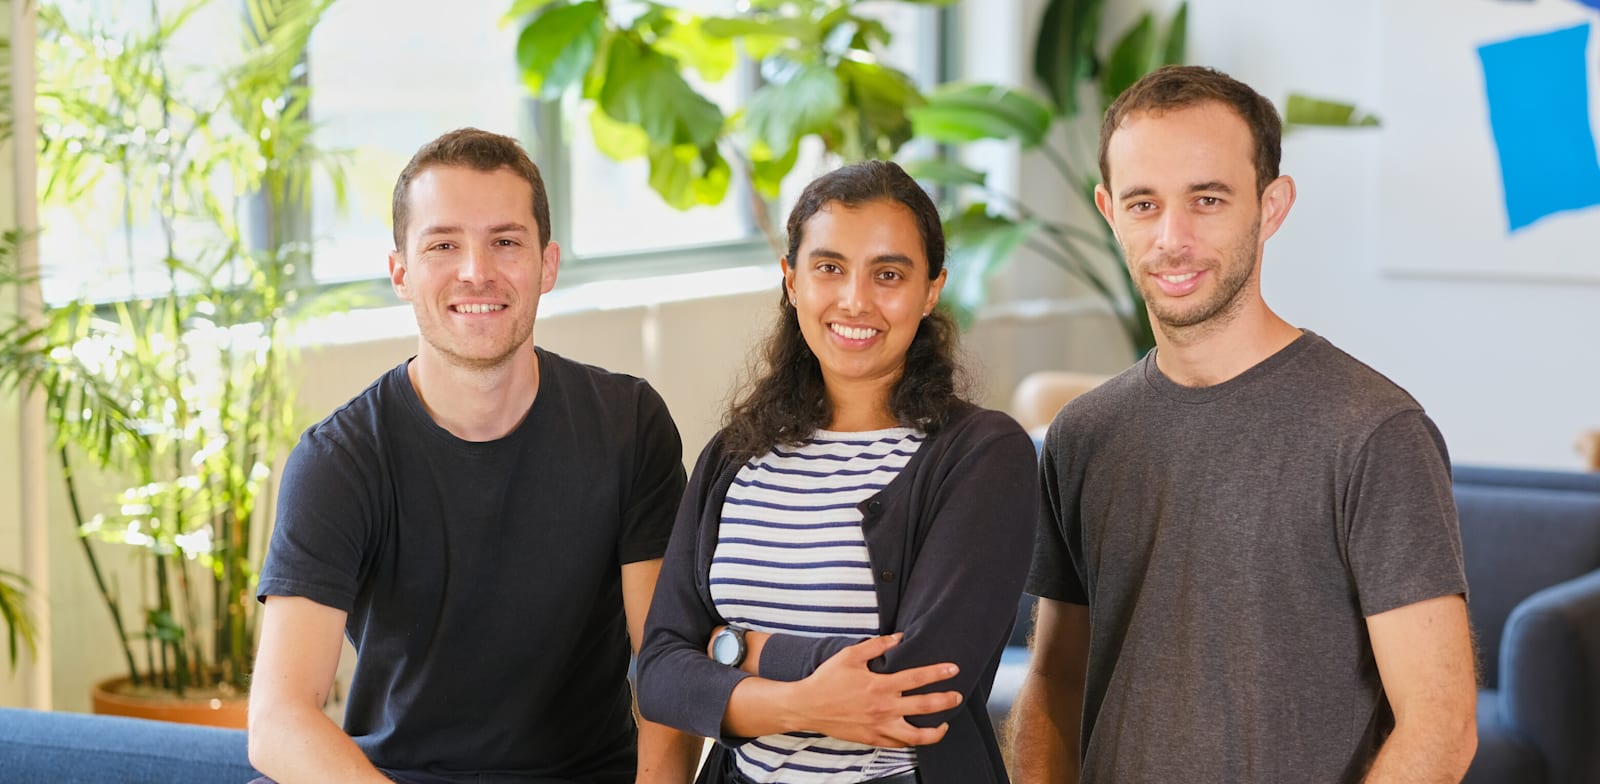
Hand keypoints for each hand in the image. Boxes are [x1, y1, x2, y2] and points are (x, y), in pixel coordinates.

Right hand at [788, 634, 960, 747]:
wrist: (807, 706)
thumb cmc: (827, 679)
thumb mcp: (850, 655)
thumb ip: (877, 645)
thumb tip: (899, 637)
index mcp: (880, 685)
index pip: (918, 678)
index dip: (938, 673)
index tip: (953, 670)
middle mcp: (884, 708)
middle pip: (925, 706)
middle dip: (946, 701)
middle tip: (957, 696)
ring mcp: (879, 727)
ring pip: (917, 736)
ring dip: (936, 731)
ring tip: (945, 724)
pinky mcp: (872, 739)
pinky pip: (899, 745)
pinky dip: (912, 741)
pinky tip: (918, 735)